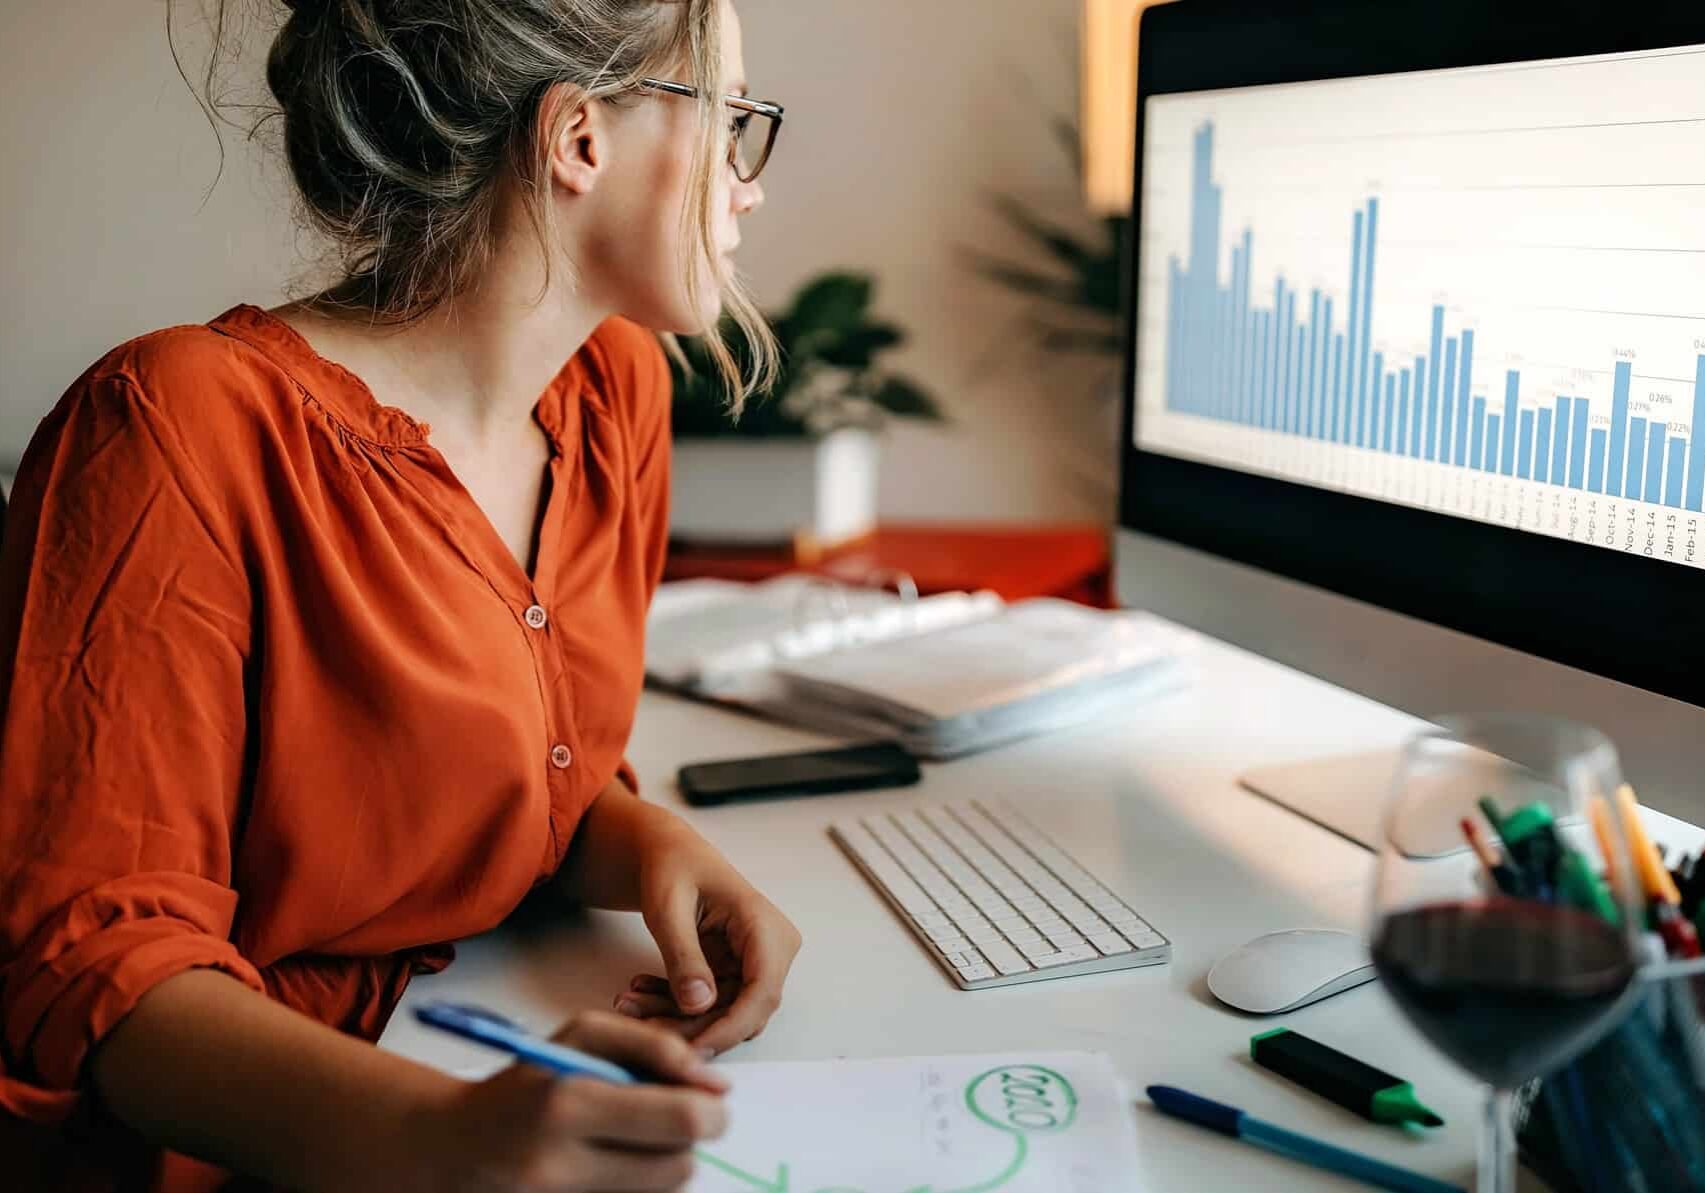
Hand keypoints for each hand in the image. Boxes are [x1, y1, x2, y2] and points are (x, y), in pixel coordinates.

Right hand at [421, 1010, 727, 1192]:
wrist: (452, 1150)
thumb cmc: (523, 1086)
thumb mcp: (579, 1038)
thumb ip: (653, 1046)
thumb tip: (716, 1085)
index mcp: (568, 1103)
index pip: (681, 1120)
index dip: (712, 1110)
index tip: (713, 1099)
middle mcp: (561, 1165)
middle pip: (680, 1167)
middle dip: (689, 1140)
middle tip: (675, 1121)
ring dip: (663, 1166)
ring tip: (631, 1143)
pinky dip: (638, 1188)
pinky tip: (613, 1167)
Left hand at [615, 815, 801, 1056]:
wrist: (669, 855)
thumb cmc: (672, 867)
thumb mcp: (668, 907)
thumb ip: (683, 955)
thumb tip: (699, 1005)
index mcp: (766, 926)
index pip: (762, 991)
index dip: (730, 1027)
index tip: (691, 1051)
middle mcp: (771, 950)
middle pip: (742, 1011)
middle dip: (692, 1027)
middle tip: (641, 1027)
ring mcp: (754, 965)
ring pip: (723, 1015)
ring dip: (676, 1018)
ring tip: (629, 1003)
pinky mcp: (735, 975)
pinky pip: (709, 1007)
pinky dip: (674, 1006)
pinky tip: (640, 991)